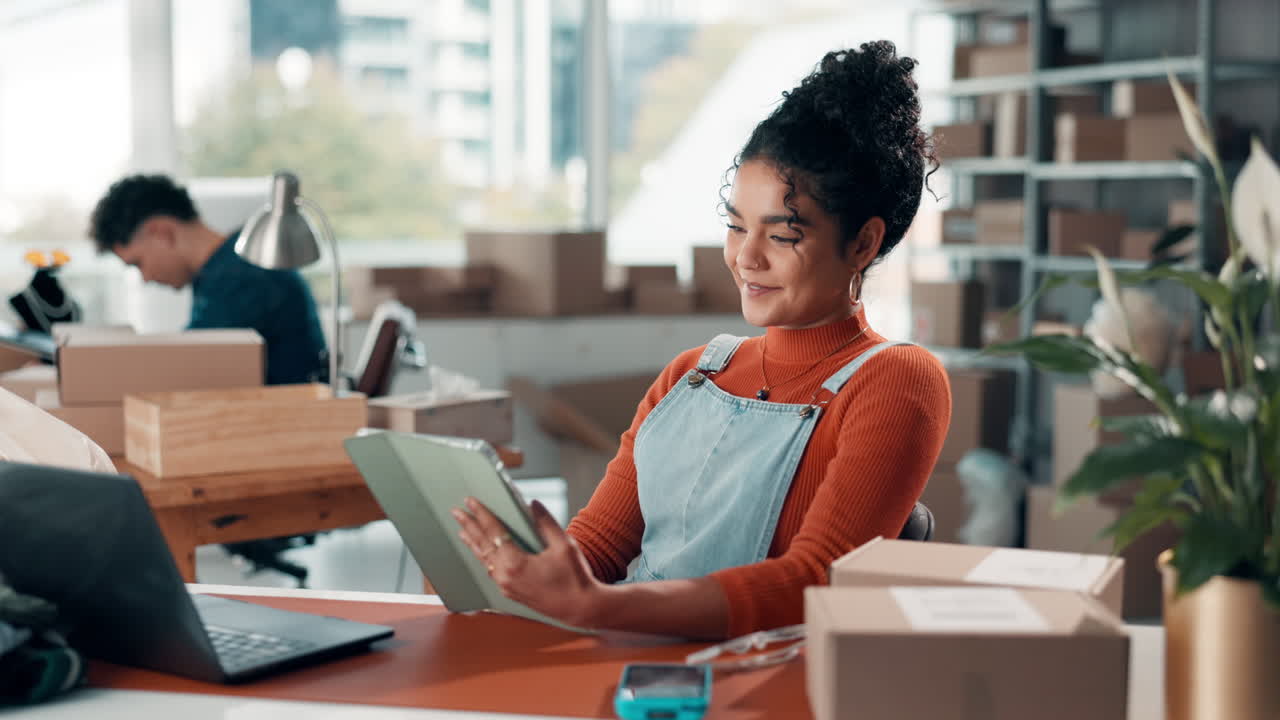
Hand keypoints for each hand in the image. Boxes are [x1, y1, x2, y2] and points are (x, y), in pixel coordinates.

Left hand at [452, 497, 602, 627]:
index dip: (481, 514)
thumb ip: (545, 523)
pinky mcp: (511, 593)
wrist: (580, 608)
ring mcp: (506, 586)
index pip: (493, 531)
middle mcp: (505, 576)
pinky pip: (491, 570)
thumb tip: (532, 504)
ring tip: (462, 529)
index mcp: (515, 563)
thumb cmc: (574, 577)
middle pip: (482, 545)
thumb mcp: (564, 545)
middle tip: (456, 511)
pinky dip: (483, 557)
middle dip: (469, 526)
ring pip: (484, 559)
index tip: (470, 501)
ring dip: (473, 542)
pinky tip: (481, 552)